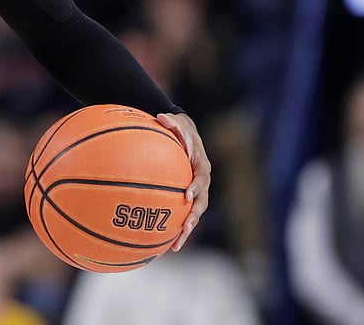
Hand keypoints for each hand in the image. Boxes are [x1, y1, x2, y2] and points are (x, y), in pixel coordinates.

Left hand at [158, 112, 211, 250]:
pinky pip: (182, 214)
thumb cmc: (178, 128)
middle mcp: (201, 181)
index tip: (187, 196)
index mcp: (201, 165)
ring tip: (175, 245)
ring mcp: (195, 192)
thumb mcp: (176, 121)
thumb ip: (171, 121)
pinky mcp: (186, 198)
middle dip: (194, 216)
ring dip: (186, 230)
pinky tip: (164, 243)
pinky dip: (176, 228)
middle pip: (202, 202)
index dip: (197, 188)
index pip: (202, 177)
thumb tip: (161, 117)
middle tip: (185, 227)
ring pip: (194, 214)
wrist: (182, 134)